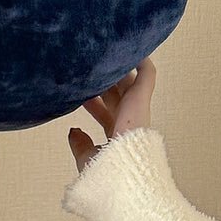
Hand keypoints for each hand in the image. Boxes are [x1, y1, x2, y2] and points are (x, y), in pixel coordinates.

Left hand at [69, 55, 154, 172]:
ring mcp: (136, 108)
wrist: (119, 173)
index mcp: (117, 135)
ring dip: (117, 70)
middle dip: (103, 82)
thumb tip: (73, 130)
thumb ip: (80, 144)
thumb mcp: (87, 158)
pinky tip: (132, 46)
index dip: (93, 102)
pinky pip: (147, 73)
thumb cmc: (105, 174)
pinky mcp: (141, 99)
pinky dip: (142, 59)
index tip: (79, 93)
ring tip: (104, 53)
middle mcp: (129, 119)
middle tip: (88, 68)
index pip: (105, 112)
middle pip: (116, 93)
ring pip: (128, 81)